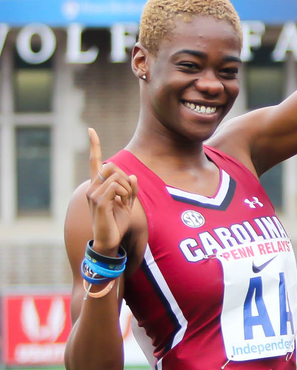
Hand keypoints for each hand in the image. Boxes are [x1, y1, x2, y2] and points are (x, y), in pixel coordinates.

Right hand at [86, 128, 135, 253]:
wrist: (110, 239)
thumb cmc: (117, 221)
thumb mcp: (128, 203)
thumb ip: (131, 189)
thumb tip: (132, 176)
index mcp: (98, 185)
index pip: (95, 161)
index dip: (94, 145)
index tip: (90, 130)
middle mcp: (93, 187)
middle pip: (112, 167)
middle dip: (125, 178)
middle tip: (127, 195)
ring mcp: (93, 194)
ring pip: (117, 177)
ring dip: (127, 189)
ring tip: (123, 202)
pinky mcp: (99, 202)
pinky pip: (116, 187)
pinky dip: (125, 194)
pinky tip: (121, 204)